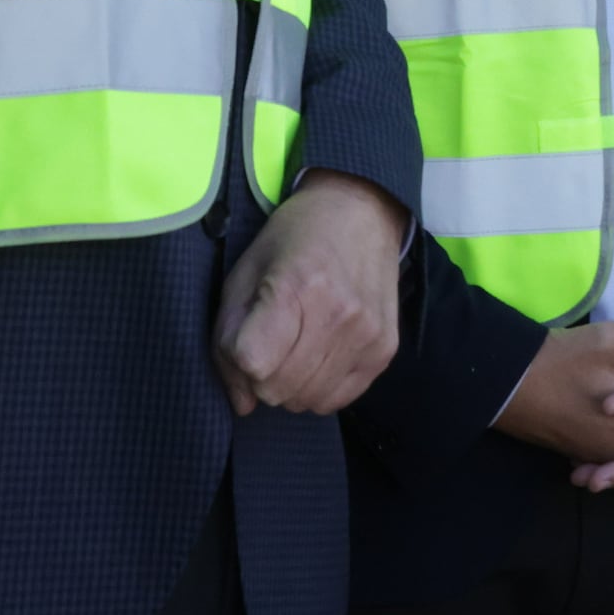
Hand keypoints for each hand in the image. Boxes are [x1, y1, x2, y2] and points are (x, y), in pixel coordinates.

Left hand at [214, 174, 407, 416]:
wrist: (361, 212)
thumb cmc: (295, 238)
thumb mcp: (245, 271)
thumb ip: (228, 337)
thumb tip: (240, 402)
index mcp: (296, 287)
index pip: (253, 363)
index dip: (238, 357)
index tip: (247, 335)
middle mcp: (338, 316)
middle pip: (277, 389)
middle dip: (261, 375)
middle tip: (271, 342)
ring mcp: (367, 336)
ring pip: (306, 401)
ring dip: (290, 385)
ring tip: (296, 346)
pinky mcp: (385, 350)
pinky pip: (337, 400)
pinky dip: (319, 388)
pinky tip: (319, 355)